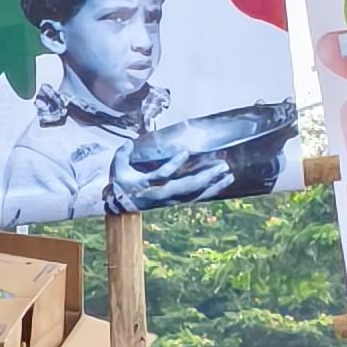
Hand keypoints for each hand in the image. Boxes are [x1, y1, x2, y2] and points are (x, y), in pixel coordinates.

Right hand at [109, 154, 235, 211]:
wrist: (121, 204)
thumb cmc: (121, 184)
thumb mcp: (117, 169)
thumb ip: (122, 155)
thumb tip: (128, 142)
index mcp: (149, 186)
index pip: (162, 175)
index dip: (173, 164)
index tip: (185, 152)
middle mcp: (163, 195)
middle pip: (187, 187)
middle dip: (205, 176)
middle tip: (221, 165)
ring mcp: (172, 199)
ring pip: (196, 194)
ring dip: (213, 184)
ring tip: (228, 174)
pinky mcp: (177, 200)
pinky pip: (198, 197)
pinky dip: (212, 190)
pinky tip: (224, 182)